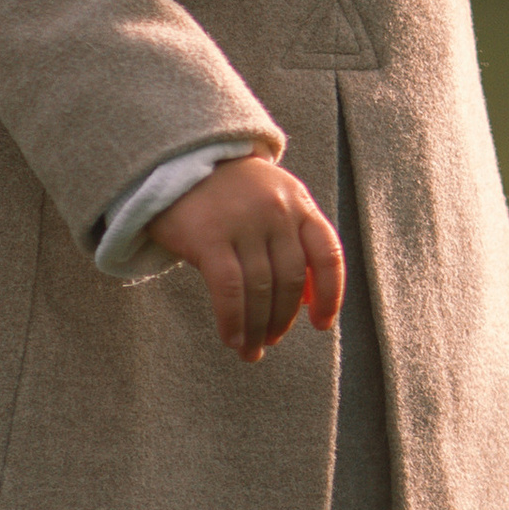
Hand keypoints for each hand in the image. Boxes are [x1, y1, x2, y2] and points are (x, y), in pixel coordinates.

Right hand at [149, 156, 344, 361]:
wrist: (177, 159)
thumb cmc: (230, 191)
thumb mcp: (274, 200)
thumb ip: (294, 240)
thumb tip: (311, 301)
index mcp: (299, 203)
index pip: (328, 255)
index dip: (331, 295)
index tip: (322, 324)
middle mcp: (276, 211)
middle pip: (291, 280)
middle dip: (283, 319)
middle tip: (271, 341)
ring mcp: (243, 223)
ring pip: (260, 290)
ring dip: (258, 328)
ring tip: (251, 350)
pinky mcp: (209, 237)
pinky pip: (228, 290)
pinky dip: (234, 321)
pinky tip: (232, 339)